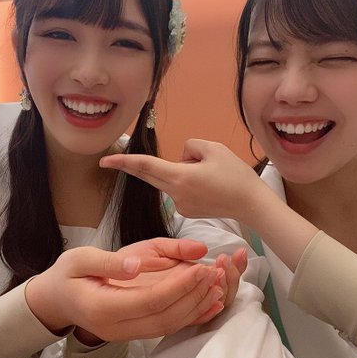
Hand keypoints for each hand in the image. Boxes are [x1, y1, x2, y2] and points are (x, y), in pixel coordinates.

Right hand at [25, 240, 225, 341]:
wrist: (56, 300)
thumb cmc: (67, 275)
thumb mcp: (80, 258)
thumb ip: (110, 261)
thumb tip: (138, 265)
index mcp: (102, 308)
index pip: (151, 300)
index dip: (179, 285)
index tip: (199, 266)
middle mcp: (116, 328)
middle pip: (166, 317)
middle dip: (194, 296)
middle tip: (215, 273)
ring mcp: (126, 334)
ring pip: (169, 326)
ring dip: (197, 306)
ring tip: (219, 284)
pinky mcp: (135, 333)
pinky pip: (167, 327)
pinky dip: (192, 316)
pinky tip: (211, 302)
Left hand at [100, 139, 265, 222]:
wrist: (252, 204)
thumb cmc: (235, 175)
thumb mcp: (214, 148)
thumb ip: (190, 146)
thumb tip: (181, 159)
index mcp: (180, 177)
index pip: (145, 166)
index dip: (123, 162)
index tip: (104, 160)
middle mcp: (176, 194)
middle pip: (150, 175)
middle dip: (134, 166)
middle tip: (109, 160)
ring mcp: (181, 205)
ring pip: (171, 179)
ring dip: (181, 171)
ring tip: (210, 174)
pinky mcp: (188, 211)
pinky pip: (180, 189)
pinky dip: (188, 182)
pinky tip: (209, 185)